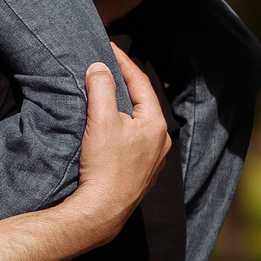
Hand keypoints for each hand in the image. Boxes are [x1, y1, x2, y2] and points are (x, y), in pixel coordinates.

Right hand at [59, 46, 171, 241]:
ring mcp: (152, 160)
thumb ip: (101, 88)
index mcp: (156, 124)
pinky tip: (108, 130)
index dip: (122, 62)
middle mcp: (160, 141)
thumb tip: (100, 67)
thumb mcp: (101, 121)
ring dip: (122, 108)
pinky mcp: (140, 174)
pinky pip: (133, 141)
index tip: (108, 47)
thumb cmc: (104, 167)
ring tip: (104, 95)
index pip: (140, 82)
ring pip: (138, 123)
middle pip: (142, 102)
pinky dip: (121, 128)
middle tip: (106, 67)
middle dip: (123, 84)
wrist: (101, 212)